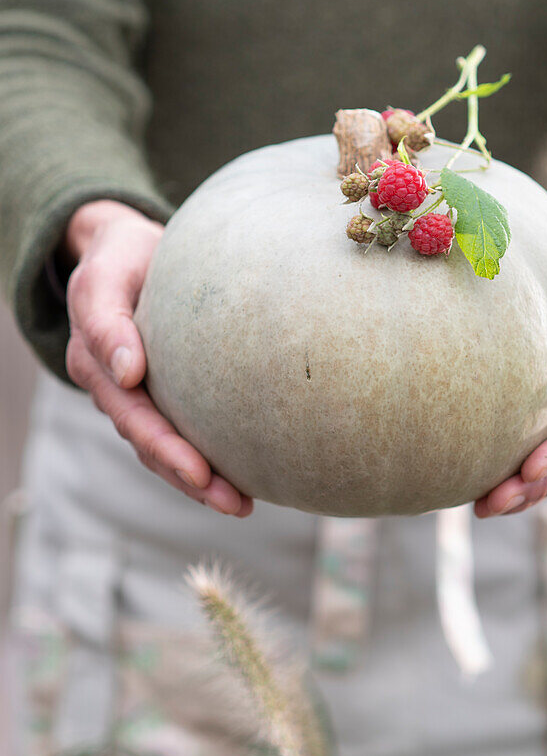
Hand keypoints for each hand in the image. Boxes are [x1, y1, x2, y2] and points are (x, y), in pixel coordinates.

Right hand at [64, 200, 252, 516]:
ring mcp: (136, 395)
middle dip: (190, 478)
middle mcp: (113, 387)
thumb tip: (130, 372)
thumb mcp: (105, 276)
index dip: (164, 445)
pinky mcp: (161, 393)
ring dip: (200, 482)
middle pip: (150, 444)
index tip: (198, 469)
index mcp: (94, 362)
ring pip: (164, 449)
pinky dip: (206, 459)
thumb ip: (107, 320)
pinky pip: (180, 433)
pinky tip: (242, 479)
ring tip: (241, 505)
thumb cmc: (119, 257)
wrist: (126, 249)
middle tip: (233, 502)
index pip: (131, 413)